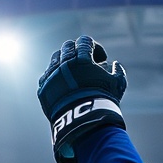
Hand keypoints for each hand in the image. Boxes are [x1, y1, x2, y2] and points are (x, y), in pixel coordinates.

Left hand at [37, 36, 126, 162]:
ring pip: (55, 58)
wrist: (82, 122)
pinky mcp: (43, 87)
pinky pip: (47, 75)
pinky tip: (63, 84)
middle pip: (68, 46)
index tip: (100, 59)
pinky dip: (55, 75)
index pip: (85, 40)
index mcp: (82, 58)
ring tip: (73, 73)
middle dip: (78, 51)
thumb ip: (118, 71)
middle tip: (86, 62)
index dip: (95, 47)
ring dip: (65, 60)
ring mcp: (51, 74)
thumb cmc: (103, 101)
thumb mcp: (118, 85)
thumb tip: (115, 65)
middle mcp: (64, 62)